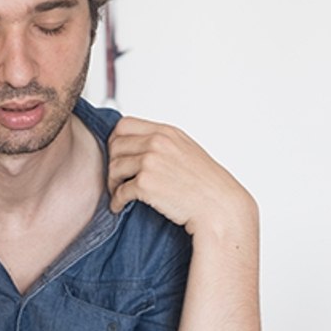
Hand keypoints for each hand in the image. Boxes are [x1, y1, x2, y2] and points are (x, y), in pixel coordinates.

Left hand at [107, 117, 255, 237]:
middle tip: (116, 176)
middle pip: (115, 145)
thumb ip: (162, 143)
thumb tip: (137, 146)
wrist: (218, 206)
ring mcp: (150, 162)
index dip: (115, 140)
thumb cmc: (206, 183)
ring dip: (112, 182)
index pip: (124, 125)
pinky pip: (119, 191)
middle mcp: (156, 143)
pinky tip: (120, 206)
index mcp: (166, 132)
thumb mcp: (186, 150)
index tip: (117, 154)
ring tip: (118, 191)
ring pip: (114, 167)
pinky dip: (116, 201)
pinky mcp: (145, 184)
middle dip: (112, 162)